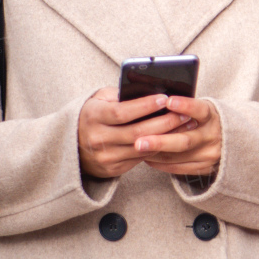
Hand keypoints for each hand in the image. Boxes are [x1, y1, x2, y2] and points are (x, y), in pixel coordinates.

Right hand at [78, 88, 192, 178]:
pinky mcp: (113, 169)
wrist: (73, 146)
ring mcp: (105, 157)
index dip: (144, 106)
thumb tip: (150, 89)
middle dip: (164, 122)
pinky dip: (159, 147)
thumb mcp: (100, 99)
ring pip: (143, 148)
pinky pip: (141, 158)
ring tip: (185, 124)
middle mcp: (97, 139)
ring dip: (168, 136)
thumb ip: (120, 94)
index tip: (164, 98)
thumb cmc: (94, 114)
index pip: (121, 112)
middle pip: (137, 132)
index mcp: (92, 117)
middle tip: (184, 112)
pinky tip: (173, 138)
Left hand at [138, 96, 221, 176]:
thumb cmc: (206, 119)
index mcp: (212, 116)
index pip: (200, 110)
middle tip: (138, 142)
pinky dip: (160, 163)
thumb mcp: (202, 108)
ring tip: (136, 150)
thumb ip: (185, 108)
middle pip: (185, 141)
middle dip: (160, 142)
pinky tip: (146, 158)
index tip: (168, 101)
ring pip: (178, 157)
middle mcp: (212, 136)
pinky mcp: (204, 168)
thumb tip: (154, 105)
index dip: (185, 106)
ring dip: (155, 154)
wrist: (231, 141)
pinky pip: (178, 168)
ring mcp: (209, 154)